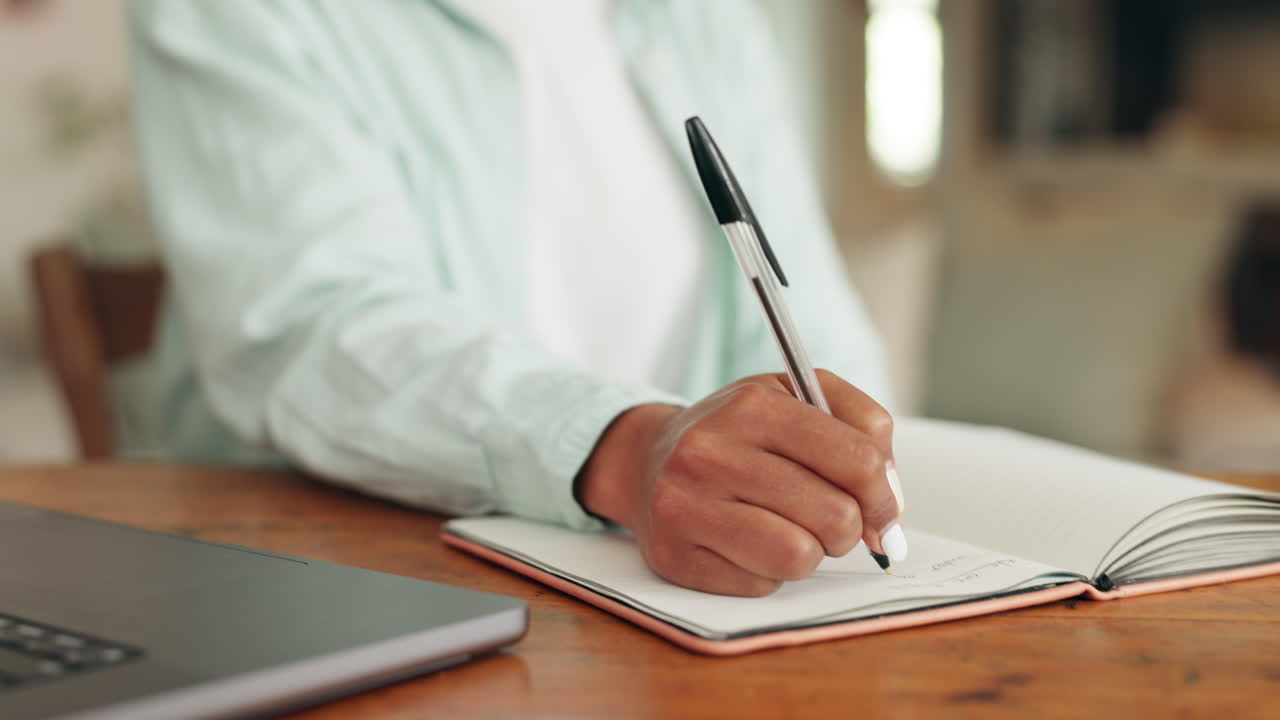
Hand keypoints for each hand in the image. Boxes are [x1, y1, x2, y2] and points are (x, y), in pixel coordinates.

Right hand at [577, 370, 903, 596]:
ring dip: (810, 552)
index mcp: (751, 405)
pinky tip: (747, 545)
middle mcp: (710, 452)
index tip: (883, 509)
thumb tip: (890, 504)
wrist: (647, 459)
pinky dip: (768, 572)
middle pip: (835, 516)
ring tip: (791, 530)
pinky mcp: (675, 556)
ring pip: (800, 556)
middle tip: (831, 520)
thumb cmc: (739, 432)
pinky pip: (761, 585)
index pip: (857, 460)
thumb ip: (863, 427)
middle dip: (848, 528)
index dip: (885, 495)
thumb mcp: (798, 395)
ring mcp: (686, 506)